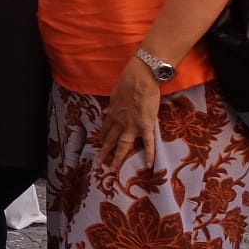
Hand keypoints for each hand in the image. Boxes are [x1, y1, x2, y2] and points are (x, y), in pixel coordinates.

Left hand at [98, 56, 162, 172]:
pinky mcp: (146, 126)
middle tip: (99, 163)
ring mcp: (132, 125)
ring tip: (113, 169)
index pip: (105, 128)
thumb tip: (106, 110)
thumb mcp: (115, 95)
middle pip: (110, 139)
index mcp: (113, 113)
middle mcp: (120, 122)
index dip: (102, 136)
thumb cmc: (129, 83)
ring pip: (123, 145)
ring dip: (117, 158)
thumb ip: (112, 105)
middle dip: (104, 151)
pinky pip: (148, 143)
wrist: (140, 79)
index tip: (100, 143)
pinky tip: (149, 165)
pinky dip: (149, 154)